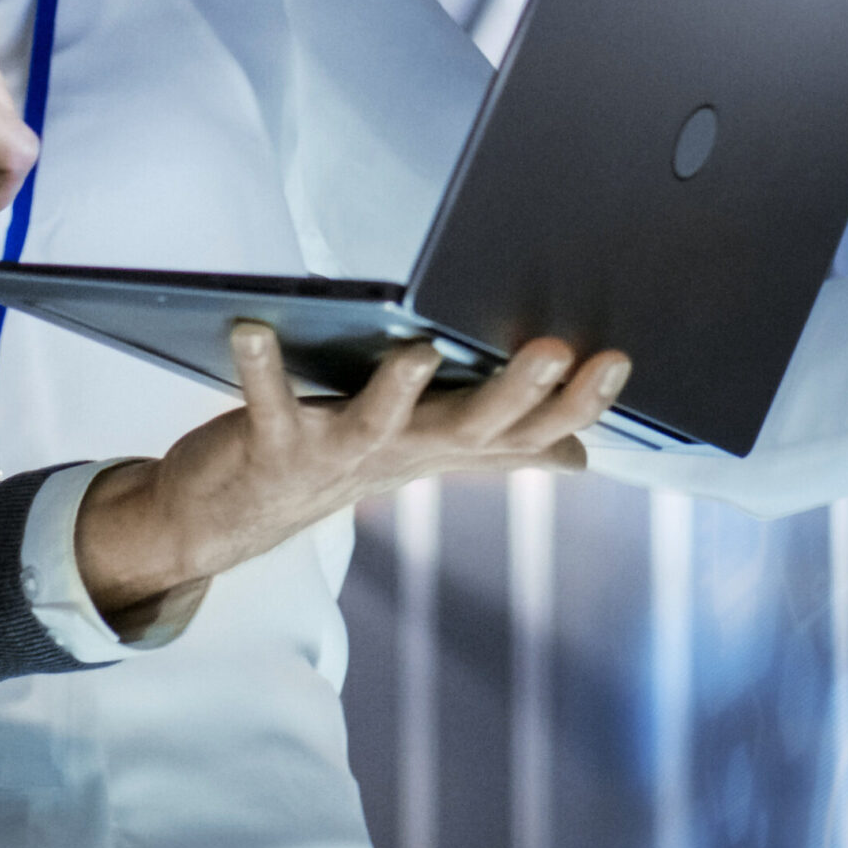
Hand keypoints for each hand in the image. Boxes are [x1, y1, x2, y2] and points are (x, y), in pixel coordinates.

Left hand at [71, 324, 631, 630]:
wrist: (230, 519)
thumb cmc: (335, 466)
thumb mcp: (425, 454)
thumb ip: (500, 447)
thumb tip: (579, 455)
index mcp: (442, 446)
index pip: (527, 431)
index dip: (574, 403)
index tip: (617, 360)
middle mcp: (400, 454)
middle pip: (471, 429)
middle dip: (515, 393)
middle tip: (554, 349)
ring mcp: (336, 454)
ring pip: (378, 424)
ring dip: (398, 390)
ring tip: (419, 349)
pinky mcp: (272, 445)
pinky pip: (267, 403)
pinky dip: (260, 367)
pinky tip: (251, 328)